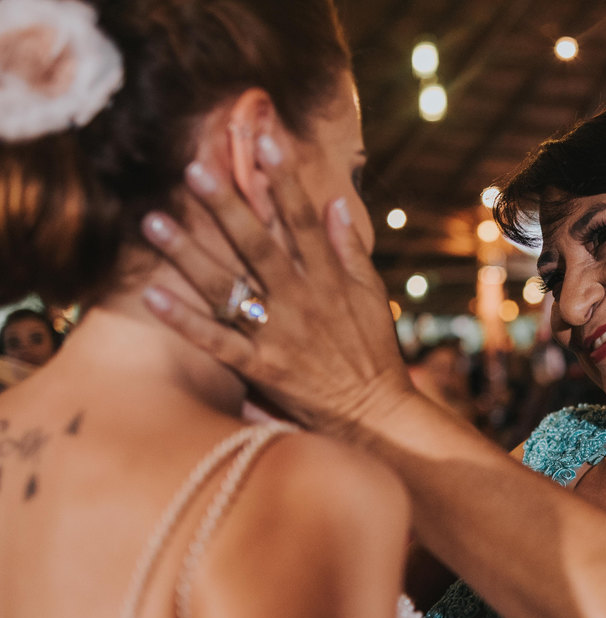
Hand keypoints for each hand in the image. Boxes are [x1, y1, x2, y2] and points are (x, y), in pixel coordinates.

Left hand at [140, 135, 412, 433]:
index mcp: (330, 281)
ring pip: (229, 288)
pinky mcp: (263, 369)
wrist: (377, 415)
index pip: (304, 220)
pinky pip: (218, 341)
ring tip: (153, 222)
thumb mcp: (373, 297)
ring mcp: (280, 335)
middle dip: (225, 206)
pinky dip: (186, 321)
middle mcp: (302, 302)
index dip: (284, 180)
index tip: (265, 140)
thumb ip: (351, 251)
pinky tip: (154, 297)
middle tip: (193, 170)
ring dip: (190, 254)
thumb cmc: (375, 355)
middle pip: (258, 246)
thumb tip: (334, 203)